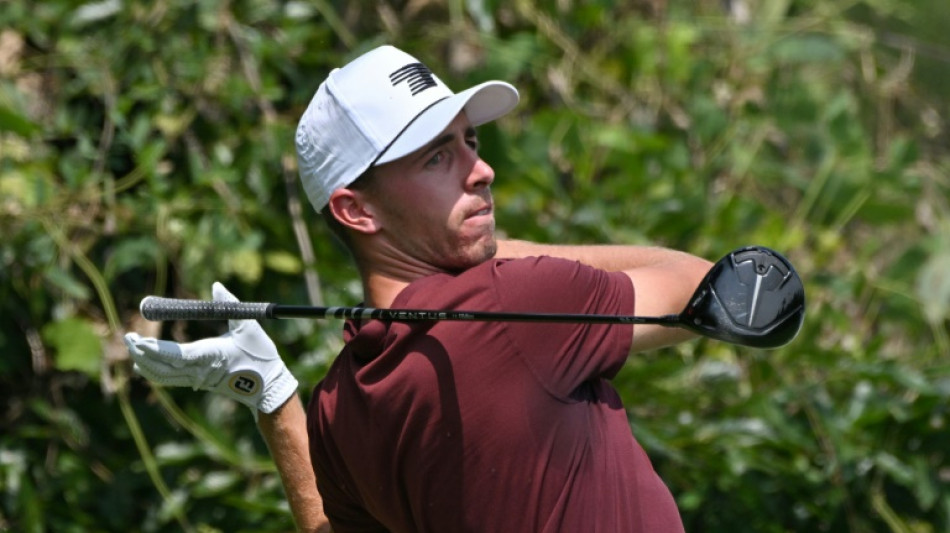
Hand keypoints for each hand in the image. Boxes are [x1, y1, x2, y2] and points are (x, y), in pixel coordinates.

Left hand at [124, 282, 297, 413]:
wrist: (266, 387)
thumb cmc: (260, 356)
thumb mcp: (249, 327)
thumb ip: (230, 306)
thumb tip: (215, 285)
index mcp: (212, 356)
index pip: (177, 356)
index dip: (155, 350)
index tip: (139, 341)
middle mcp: (200, 371)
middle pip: (162, 366)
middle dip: (141, 353)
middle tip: (127, 337)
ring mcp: (196, 379)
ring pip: (161, 376)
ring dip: (143, 363)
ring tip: (131, 347)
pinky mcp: (196, 383)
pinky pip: (167, 380)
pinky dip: (152, 372)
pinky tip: (141, 365)